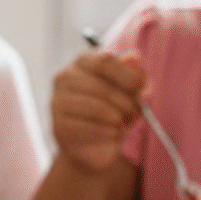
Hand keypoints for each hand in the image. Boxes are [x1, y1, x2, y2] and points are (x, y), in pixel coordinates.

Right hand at [51, 51, 146, 174]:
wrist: (91, 142)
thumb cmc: (110, 109)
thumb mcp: (125, 89)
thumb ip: (130, 73)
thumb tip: (134, 58)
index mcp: (82, 62)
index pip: (104, 62)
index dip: (127, 75)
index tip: (142, 88)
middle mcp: (65, 78)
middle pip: (102, 87)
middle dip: (126, 103)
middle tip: (135, 113)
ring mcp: (58, 102)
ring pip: (97, 109)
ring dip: (118, 120)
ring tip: (122, 124)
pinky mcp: (59, 126)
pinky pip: (91, 129)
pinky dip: (108, 133)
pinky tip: (112, 134)